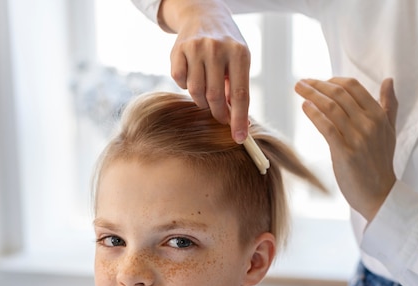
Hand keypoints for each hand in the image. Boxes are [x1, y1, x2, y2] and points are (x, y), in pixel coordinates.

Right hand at [160, 0, 250, 141]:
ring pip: (196, 92)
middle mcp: (217, 49)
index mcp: (239, 53)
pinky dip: (186, 86)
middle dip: (219, 114)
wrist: (203, 15)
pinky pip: (180, 82)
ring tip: (208, 91)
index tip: (239, 138)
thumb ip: (238, 89)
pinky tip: (194, 75)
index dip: (239, 119)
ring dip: (202, 100)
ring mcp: (195, 48)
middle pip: (215, 97)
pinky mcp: (177, 49)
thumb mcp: (240, 61)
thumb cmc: (227, 46)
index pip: (240, 95)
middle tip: (221, 117)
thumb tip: (238, 123)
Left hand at [295, 77, 397, 220]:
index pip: (354, 87)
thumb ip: (389, 105)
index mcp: (379, 115)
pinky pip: (327, 127)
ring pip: (331, 107)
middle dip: (317, 85)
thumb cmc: (381, 162)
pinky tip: (305, 107)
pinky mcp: (345, 153)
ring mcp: (357, 138)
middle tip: (302, 82)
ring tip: (299, 89)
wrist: (379, 194)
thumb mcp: (389, 131)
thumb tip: (388, 80)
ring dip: (311, 95)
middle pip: (339, 94)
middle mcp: (369, 123)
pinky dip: (314, 114)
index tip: (320, 82)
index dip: (334, 80)